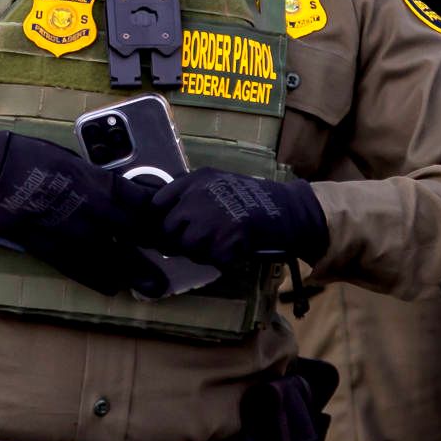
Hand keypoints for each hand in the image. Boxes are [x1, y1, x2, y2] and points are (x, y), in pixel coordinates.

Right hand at [0, 125, 159, 296]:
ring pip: (116, 263)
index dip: (163, 215)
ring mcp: (76, 237)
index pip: (146, 204)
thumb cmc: (28, 156)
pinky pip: (83, 272)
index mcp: (102, 184)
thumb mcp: (72, 160)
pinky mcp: (54, 253)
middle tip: (173, 261)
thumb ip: (96, 180)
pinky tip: (113, 287)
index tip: (174, 222)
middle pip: (139, 237)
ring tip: (154, 287)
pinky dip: (100, 280)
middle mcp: (97, 213)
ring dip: (136, 275)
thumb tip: (113, 191)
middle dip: (158, 249)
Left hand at [136, 169, 326, 270]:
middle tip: (198, 241)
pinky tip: (232, 250)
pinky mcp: (221, 245)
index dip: (162, 218)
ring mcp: (207, 224)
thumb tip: (163, 212)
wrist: (283, 209)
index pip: (157, 204)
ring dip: (199, 252)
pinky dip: (220, 260)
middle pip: (168, 230)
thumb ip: (189, 192)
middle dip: (179, 239)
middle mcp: (196, 200)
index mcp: (193, 182)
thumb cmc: (249, 195)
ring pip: (187, 248)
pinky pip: (209, 260)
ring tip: (218, 245)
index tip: (171, 227)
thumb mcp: (215, 180)